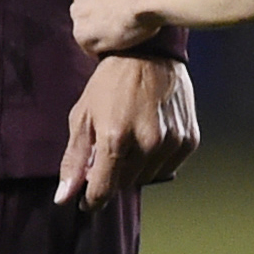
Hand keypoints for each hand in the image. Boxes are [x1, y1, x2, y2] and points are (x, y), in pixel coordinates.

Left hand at [55, 55, 198, 208]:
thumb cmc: (110, 83)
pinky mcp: (188, 140)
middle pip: (124, 185)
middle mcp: (147, 144)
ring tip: (129, 138)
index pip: (103, 190)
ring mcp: (171, 142)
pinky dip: (155, 159)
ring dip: (134, 168)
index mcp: (115, 139)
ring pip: (146, 178)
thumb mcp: (82, 116)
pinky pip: (168, 167)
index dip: (91, 199)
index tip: (86, 199)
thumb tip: (64, 197)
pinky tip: (148, 135)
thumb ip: (74, 160)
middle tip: (107, 150)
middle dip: (111, 175)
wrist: (149, 53)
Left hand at [71, 0, 184, 54]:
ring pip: (87, 28)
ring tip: (125, 36)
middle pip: (86, 6)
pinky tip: (120, 48)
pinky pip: (91, 48)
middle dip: (101, 14)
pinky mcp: (83, 36)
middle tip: (125, 19)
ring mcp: (78, 14)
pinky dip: (103, 50)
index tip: (124, 1)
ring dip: (102, 33)